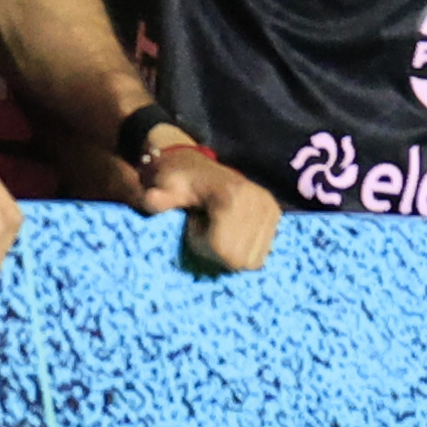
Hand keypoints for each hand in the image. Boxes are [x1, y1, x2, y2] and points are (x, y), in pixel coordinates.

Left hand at [138, 136, 278, 274]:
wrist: (196, 166)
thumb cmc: (176, 181)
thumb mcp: (163, 188)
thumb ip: (157, 198)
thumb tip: (151, 200)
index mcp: (232, 198)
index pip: (225, 251)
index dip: (203, 246)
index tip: (193, 226)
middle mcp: (257, 202)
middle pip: (240, 260)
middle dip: (218, 252)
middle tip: (206, 230)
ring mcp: (270, 208)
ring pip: (253, 260)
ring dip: (232, 252)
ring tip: (219, 231)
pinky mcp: (275, 214)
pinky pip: (262, 253)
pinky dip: (245, 250)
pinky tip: (232, 232)